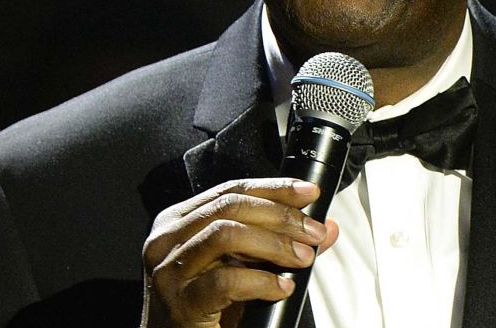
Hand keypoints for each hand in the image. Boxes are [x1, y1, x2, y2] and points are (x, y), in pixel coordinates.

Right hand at [140, 178, 338, 327]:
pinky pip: (225, 281)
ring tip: (301, 258)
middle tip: (313, 231)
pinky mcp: (180, 303)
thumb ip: (282, 244)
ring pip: (226, 235)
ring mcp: (170, 271)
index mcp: (179, 221)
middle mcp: (167, 240)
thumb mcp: (246, 266)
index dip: (274, 189)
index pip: (230, 190)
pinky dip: (261, 282)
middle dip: (280, 216)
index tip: (308, 193)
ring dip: (274, 244)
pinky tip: (281, 288)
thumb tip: (327, 228)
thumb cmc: (209, 307)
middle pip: (230, 207)